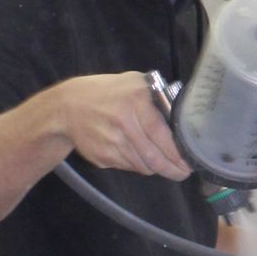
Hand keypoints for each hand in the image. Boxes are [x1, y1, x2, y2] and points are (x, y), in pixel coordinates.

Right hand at [54, 72, 189, 177]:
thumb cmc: (108, 92)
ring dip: (155, 168)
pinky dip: (137, 165)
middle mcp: (122, 122)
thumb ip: (158, 99)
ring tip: (162, 162)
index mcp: (134, 101)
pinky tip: (136, 154)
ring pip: (143, 166)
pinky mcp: (101, 157)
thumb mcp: (134, 82)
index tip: (189, 162)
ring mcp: (110, 142)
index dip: (177, 153)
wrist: (67, 106)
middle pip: (154, 157)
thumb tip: (182, 122)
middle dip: (172, 169)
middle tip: (182, 172)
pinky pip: (128, 167)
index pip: (161, 134)